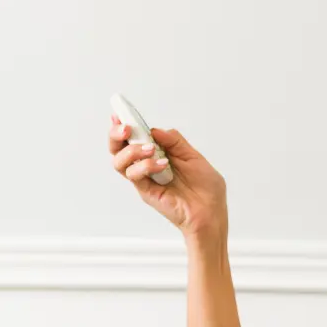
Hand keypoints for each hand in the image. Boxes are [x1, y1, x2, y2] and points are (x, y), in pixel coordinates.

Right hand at [107, 115, 228, 237]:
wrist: (211, 213)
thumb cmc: (205, 189)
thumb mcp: (193, 157)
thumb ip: (175, 142)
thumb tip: (155, 130)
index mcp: (157, 154)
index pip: (133, 138)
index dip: (123, 126)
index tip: (119, 114)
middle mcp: (147, 165)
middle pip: (118, 149)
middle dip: (116, 135)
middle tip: (126, 129)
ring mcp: (145, 179)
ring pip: (120, 162)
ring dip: (132, 151)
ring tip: (151, 150)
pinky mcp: (145, 191)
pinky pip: (135, 176)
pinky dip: (145, 166)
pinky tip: (162, 165)